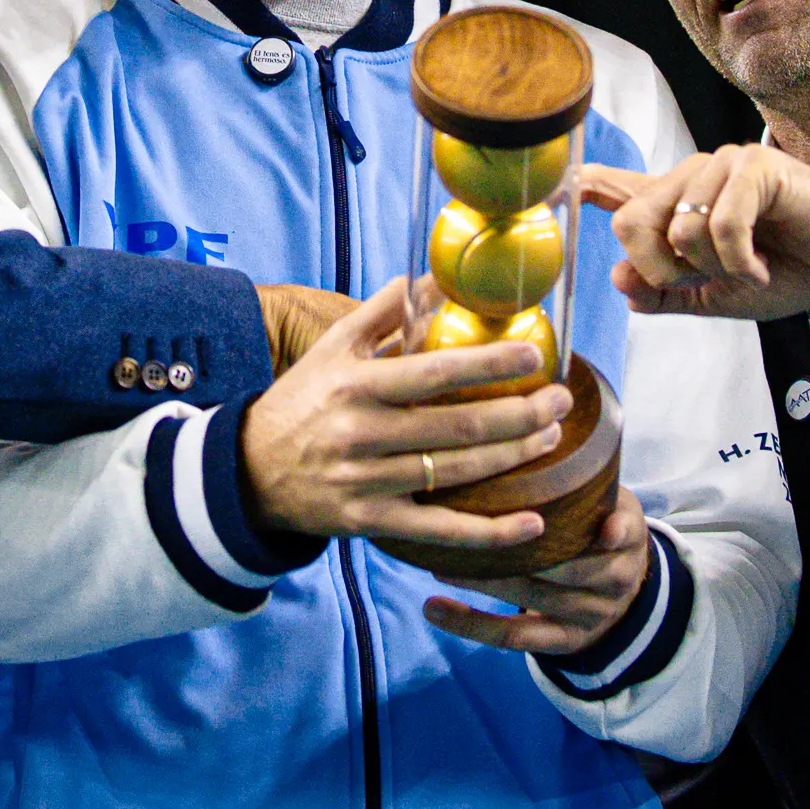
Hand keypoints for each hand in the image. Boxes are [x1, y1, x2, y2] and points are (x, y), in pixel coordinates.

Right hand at [240, 276, 572, 546]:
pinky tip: (531, 523)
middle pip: (458, 426)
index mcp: (356, 386)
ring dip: (513, 456)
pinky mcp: (371, 522)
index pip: (434, 372)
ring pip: (456, 473)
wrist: (248, 473)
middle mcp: (362, 435)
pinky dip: (489, 532)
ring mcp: (368, 482)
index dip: (489, 365)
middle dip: (520, 413)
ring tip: (551, 435)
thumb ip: (380, 313)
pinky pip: (440, 530)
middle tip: (561, 399)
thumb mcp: (330, 350)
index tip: (535, 356)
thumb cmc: (301, 401)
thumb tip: (428, 277)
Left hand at [419, 487, 654, 658]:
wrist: (623, 594)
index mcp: (629, 538)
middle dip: (517, 549)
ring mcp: (586, 616)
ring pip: (532, 599)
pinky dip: (471, 625)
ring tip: (436, 561)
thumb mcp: (613, 501)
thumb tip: (537, 416)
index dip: (614, 530)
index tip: (600, 524)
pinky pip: (513, 638)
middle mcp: (613, 581)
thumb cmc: (600, 527)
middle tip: (465, 523)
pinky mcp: (559, 643)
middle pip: (566, 569)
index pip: (623, 533)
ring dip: (482, 582)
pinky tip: (433, 609)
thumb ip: (589, 476)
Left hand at [583, 149, 809, 319]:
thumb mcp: (716, 298)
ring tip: (747, 268)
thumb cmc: (790, 270)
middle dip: (660, 269)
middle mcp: (691, 178)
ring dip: (713, 268)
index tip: (561, 184)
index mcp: (677, 206)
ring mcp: (721, 166)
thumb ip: (666, 293)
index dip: (584, 186)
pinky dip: (740, 260)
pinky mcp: (753, 167)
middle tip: (702, 282)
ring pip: (677, 229)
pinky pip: (719, 224)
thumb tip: (620, 280)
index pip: (617, 189)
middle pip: (630, 221)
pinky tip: (762, 265)